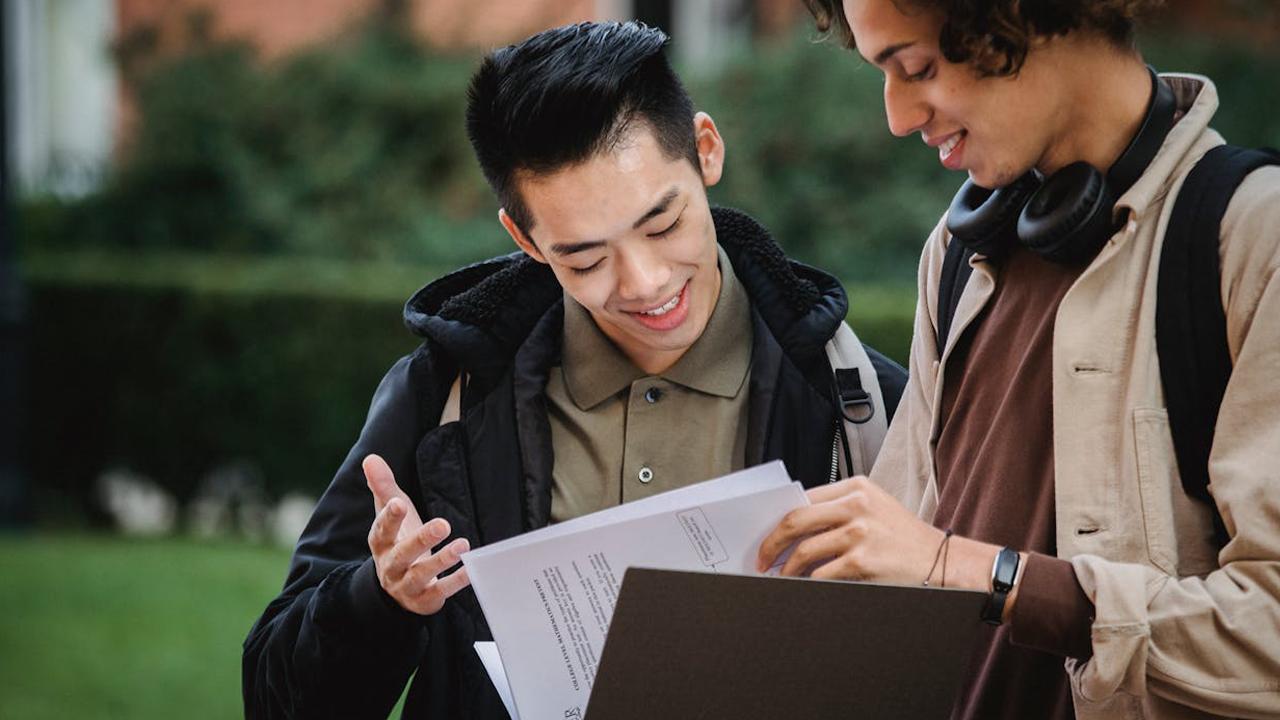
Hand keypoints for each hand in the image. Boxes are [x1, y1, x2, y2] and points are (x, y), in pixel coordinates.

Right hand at [364, 454, 470, 614]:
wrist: (396, 589)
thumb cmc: (398, 540)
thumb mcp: (390, 514)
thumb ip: (383, 487)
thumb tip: (370, 459)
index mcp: (381, 544)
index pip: (381, 531)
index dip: (389, 518)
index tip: (398, 503)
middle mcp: (390, 566)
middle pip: (403, 554)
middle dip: (421, 539)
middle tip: (443, 524)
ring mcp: (407, 586)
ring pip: (421, 574)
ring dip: (442, 560)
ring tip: (463, 544)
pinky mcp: (425, 600)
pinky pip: (440, 592)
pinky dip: (455, 581)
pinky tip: (471, 569)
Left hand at [757, 476, 994, 587]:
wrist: (944, 562)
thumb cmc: (906, 540)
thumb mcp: (875, 510)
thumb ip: (840, 511)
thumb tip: (793, 529)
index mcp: (857, 487)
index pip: (803, 498)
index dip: (778, 519)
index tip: (767, 535)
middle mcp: (858, 504)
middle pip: (796, 520)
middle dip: (771, 543)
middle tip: (761, 558)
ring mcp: (860, 532)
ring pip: (804, 550)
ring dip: (786, 568)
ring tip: (780, 577)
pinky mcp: (863, 560)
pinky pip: (821, 574)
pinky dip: (806, 583)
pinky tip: (802, 587)